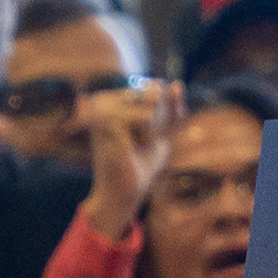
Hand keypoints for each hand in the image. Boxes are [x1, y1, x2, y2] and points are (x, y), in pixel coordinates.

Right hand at [81, 80, 182, 238]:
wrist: (125, 194)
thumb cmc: (142, 162)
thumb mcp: (164, 130)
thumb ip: (172, 106)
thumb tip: (175, 83)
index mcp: (111, 98)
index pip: (156, 88)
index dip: (163, 115)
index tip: (146, 136)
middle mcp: (102, 100)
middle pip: (155, 93)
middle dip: (160, 122)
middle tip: (140, 143)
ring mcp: (102, 109)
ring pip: (152, 105)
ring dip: (154, 131)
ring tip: (136, 146)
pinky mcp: (106, 122)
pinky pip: (146, 118)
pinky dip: (149, 137)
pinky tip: (132, 149)